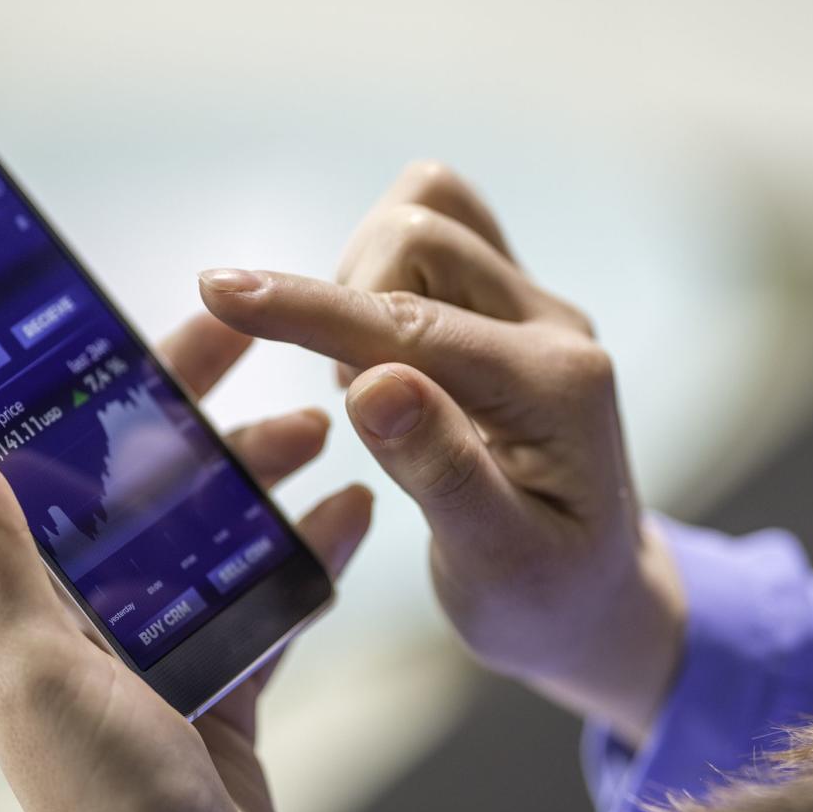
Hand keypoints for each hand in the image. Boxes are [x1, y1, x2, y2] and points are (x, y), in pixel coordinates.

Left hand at [0, 314, 372, 811]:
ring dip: (267, 473)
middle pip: (153, 481)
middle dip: (208, 416)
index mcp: (33, 595)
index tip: (160, 325)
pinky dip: (310, 552)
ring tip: (321, 432)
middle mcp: (92, 609)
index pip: (63, 459)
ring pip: (218, 527)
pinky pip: (270, 594)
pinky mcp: (222, 676)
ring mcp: (162, 641)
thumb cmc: (101, 800)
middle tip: (264, 359)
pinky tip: (349, 515)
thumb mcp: (34, 665)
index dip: (109, 384)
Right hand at [198, 161, 683, 745]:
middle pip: (423, 234)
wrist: (595, 595)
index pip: (409, 326)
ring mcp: (533, 308)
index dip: (307, 309)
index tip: (217, 291)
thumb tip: (372, 384)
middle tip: (349, 398)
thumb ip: (441, 470)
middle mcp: (553, 326)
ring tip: (367, 378)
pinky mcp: (509, 305)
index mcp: (555, 389)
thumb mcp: (497, 565)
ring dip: (365, 280)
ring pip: (431, 212)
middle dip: (348, 301)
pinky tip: (383, 350)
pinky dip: (385, 270)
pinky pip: (441, 232)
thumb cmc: (543, 599)